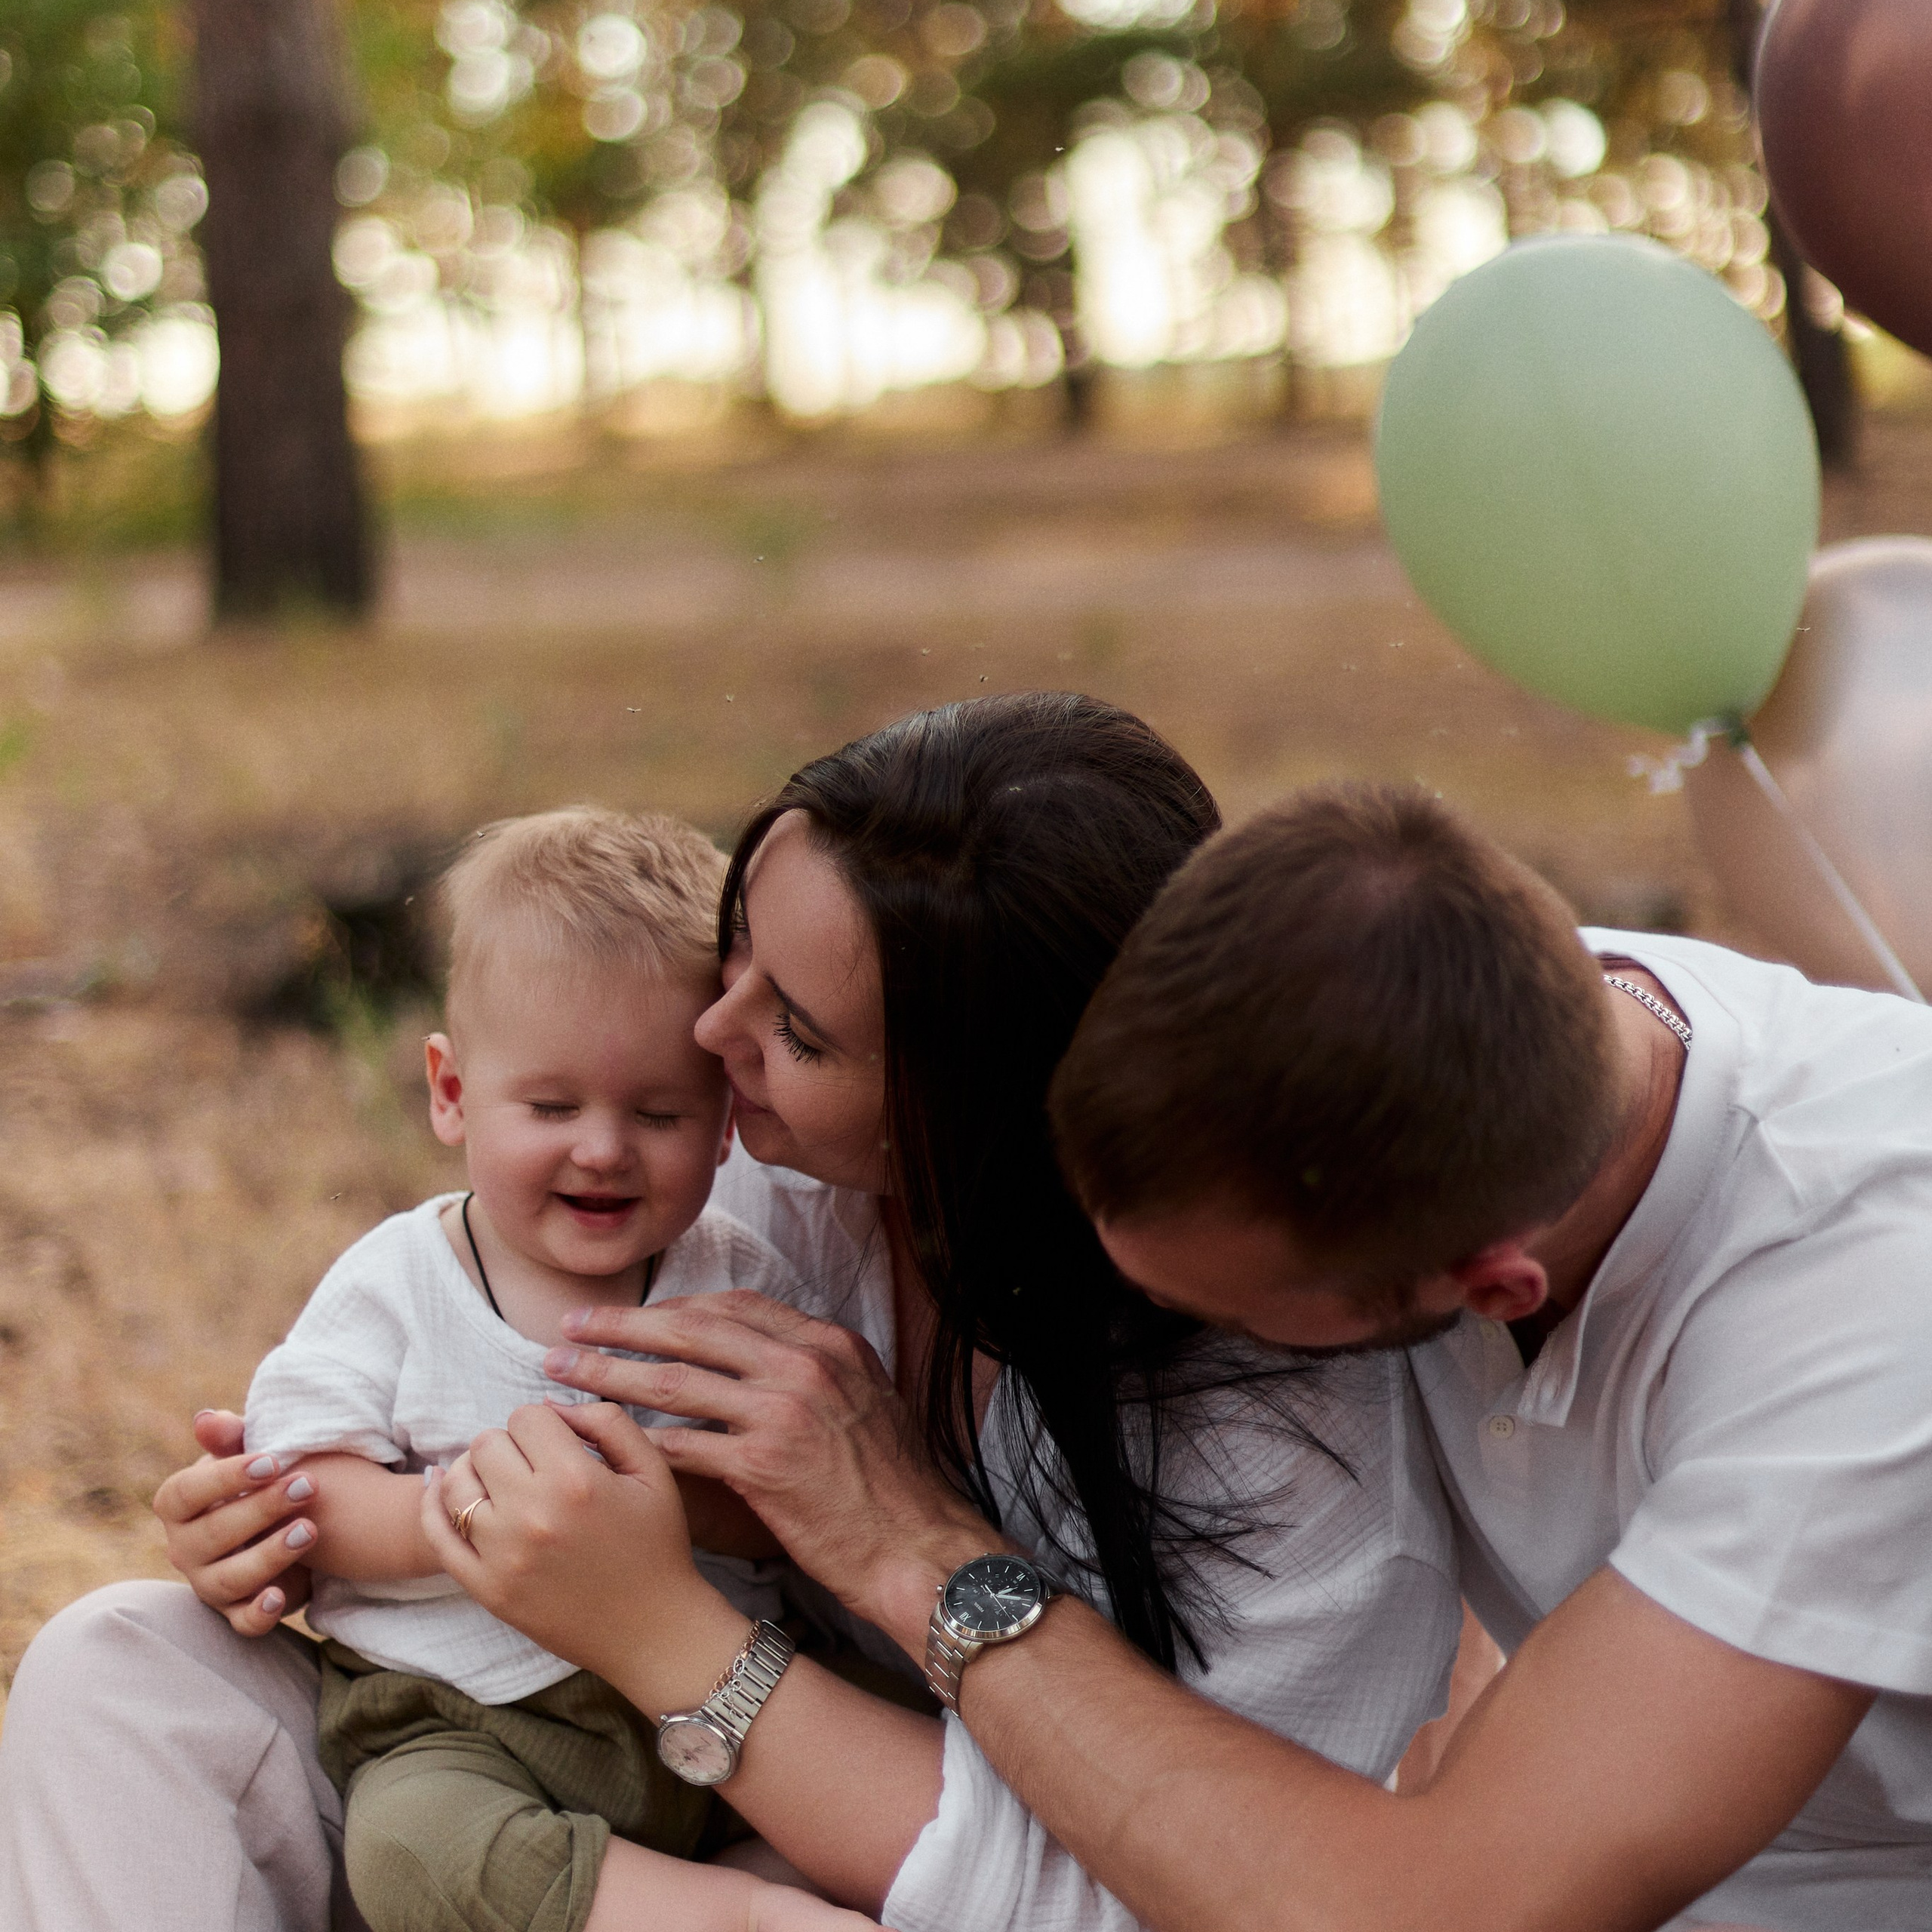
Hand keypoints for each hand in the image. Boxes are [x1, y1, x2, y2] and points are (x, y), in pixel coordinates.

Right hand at [153, 1409, 315, 1635]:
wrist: (289, 1516)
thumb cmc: (263, 1477)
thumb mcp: (251, 1451)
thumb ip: (230, 1437)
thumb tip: (206, 1419)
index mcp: (179, 1506)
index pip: (183, 1493)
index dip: (224, 1477)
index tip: (271, 1461)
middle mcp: (185, 1548)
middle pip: (210, 1536)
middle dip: (261, 1510)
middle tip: (308, 1486)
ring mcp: (209, 1583)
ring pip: (228, 1579)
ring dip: (268, 1555)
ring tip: (311, 1529)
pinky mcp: (238, 1611)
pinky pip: (242, 1622)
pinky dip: (259, 1613)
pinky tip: (281, 1596)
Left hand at [423, 1402, 746, 1707]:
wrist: (652, 1629)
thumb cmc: (656, 1545)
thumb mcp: (652, 1470)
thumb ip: (606, 1421)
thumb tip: (550, 1405)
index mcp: (576, 1479)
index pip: (527, 1416)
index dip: (544, 1424)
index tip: (557, 1443)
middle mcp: (532, 1514)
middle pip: (486, 1443)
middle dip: (509, 1445)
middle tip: (532, 1465)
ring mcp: (502, 1555)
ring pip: (456, 1483)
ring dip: (474, 1472)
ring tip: (499, 1482)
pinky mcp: (486, 1589)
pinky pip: (437, 1535)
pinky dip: (433, 1505)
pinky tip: (444, 1491)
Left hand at [543, 1293, 997, 1647]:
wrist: (918, 1546)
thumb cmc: (892, 1484)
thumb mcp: (865, 1399)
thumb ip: (815, 1370)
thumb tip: (762, 1358)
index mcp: (829, 1342)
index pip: (734, 1306)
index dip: (673, 1308)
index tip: (633, 1316)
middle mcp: (806, 1364)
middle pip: (692, 1330)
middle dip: (623, 1325)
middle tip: (572, 1325)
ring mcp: (784, 1411)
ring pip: (675, 1382)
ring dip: (610, 1375)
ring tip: (564, 1373)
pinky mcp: (764, 1465)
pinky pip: (682, 1445)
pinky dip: (636, 1442)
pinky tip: (601, 1444)